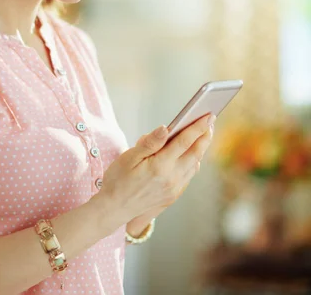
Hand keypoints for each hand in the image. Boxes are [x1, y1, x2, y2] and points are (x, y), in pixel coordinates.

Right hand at [99, 113, 215, 226]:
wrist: (114, 209)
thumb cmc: (118, 179)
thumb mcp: (129, 157)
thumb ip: (150, 143)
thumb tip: (165, 128)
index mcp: (160, 166)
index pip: (184, 142)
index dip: (198, 127)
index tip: (208, 116)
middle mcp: (171, 178)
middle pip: (196, 153)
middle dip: (205, 136)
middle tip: (210, 122)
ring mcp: (174, 188)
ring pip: (194, 164)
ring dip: (201, 149)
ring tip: (202, 135)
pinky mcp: (173, 195)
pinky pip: (189, 175)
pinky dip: (193, 162)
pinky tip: (190, 154)